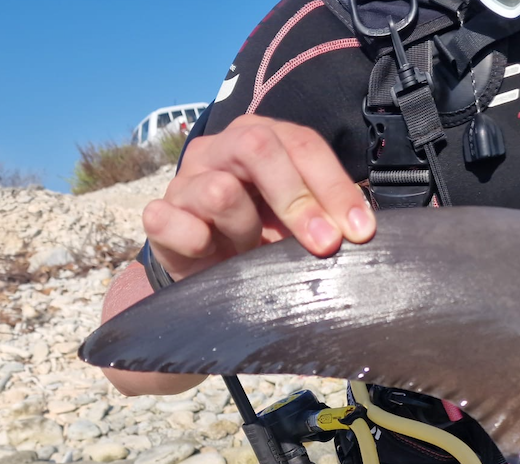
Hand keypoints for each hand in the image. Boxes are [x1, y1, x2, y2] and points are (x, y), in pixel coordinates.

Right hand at [144, 114, 374, 280]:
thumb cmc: (262, 237)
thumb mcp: (297, 220)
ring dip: (246, 232)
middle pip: (260, 148)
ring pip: (220, 191)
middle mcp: (220, 149)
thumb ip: (325, 213)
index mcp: (260, 137)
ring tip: (250, 252)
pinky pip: (172, 221)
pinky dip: (197, 242)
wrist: (210, 269)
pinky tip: (211, 255)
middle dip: (298, 200)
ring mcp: (185, 180)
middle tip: (325, 245)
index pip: (303, 144)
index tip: (360, 232)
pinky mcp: (159, 214)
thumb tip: (361, 229)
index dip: (334, 187)